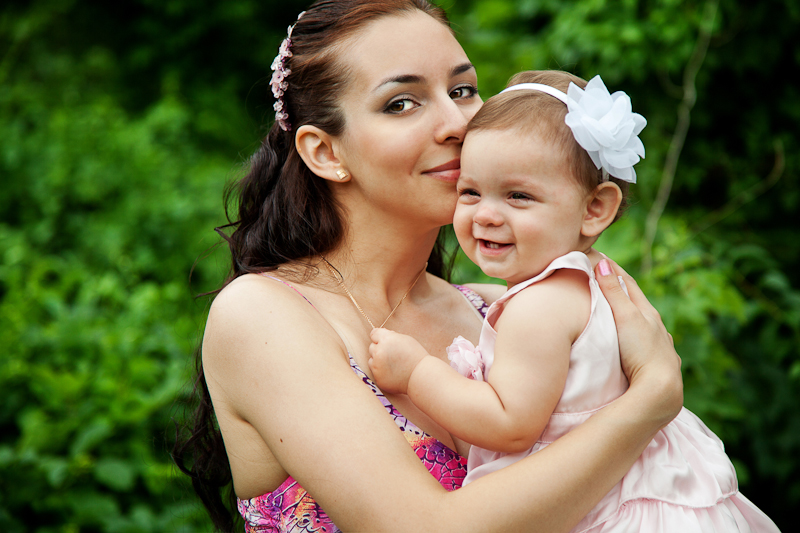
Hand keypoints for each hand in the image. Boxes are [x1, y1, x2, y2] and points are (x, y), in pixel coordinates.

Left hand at [368, 328, 429, 393]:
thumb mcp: (405, 339)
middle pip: (372, 347)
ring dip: (378, 361)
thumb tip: (379, 336)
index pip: (374, 334)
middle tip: (392, 354)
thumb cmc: (416, 356)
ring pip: (372, 360)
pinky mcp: (378, 378)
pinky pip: (376, 372)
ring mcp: (377, 366)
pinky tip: (393, 373)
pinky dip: (382, 372)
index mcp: (386, 340)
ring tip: (393, 364)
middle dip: (379, 349)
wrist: (421, 375)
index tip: (384, 341)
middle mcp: (379, 352)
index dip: (379, 337)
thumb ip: (390, 336)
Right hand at [595, 258, 682, 425]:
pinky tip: (642, 341)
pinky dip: (642, 334)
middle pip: (639, 301)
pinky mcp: (660, 364)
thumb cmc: (641, 351)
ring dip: (634, 312)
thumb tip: (603, 263)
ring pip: (646, 322)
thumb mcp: (624, 317)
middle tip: (607, 274)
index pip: (629, 284)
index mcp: (647, 313)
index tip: (599, 256)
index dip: (613, 269)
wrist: (660, 389)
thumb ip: (613, 292)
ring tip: (623, 308)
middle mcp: (657, 326)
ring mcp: (661, 345)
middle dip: (624, 287)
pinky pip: (650, 342)